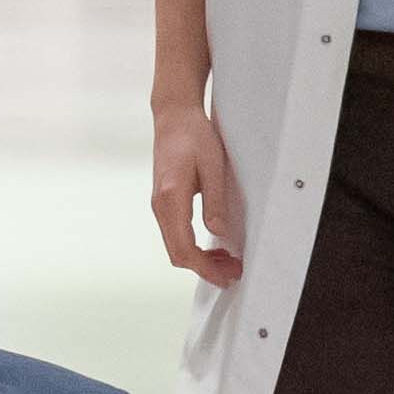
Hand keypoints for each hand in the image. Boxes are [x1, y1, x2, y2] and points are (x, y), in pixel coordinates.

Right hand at [150, 102, 242, 285]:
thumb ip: (214, 201)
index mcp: (171, 199)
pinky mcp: (164, 204)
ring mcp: (160, 206)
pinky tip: (213, 246)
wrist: (174, 117)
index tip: (227, 276)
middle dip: (205, 269)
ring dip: (200, 259)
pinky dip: (194, 247)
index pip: (185, 248)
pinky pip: (176, 235)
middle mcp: (160, 206)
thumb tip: (218, 232)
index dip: (206, 267)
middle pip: (178, 254)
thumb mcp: (213, 166)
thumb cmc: (193, 136)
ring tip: (227, 262)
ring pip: (176, 247)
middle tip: (233, 272)